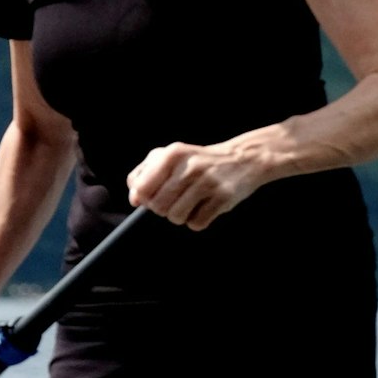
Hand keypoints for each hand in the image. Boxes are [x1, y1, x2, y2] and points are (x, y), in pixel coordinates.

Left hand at [126, 136, 274, 229]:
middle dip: (163, 209)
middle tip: (176, 200)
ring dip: (180, 216)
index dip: (144, 199)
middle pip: (158, 207)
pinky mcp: (223, 197)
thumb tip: (134, 199)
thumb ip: (145, 173)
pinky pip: (197, 224)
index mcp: (173, 154)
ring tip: (190, 204)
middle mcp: (190, 166)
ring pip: (176, 217)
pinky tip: (204, 207)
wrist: (242, 159)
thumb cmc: (198, 161)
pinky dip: (198, 221)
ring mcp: (208, 182)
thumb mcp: (170, 157)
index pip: (141, 188)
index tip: (154, 196)